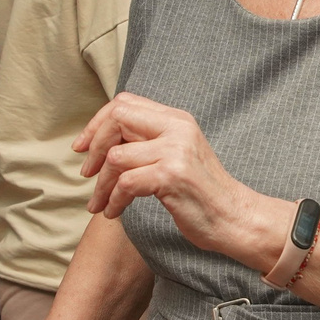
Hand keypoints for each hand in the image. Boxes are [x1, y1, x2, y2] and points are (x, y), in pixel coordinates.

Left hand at [75, 93, 276, 264]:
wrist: (235, 217)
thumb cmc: (202, 193)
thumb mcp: (178, 155)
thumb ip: (150, 141)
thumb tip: (105, 139)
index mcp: (177, 119)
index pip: (125, 102)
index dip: (97, 123)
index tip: (83, 147)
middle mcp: (177, 128)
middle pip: (117, 118)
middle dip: (94, 147)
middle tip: (86, 173)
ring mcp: (175, 151)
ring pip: (116, 156)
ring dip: (101, 185)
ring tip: (99, 204)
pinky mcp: (172, 176)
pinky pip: (125, 183)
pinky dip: (113, 201)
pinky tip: (114, 213)